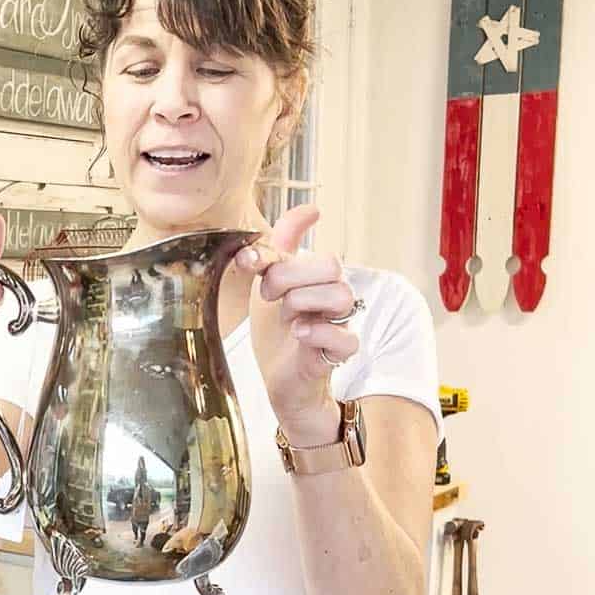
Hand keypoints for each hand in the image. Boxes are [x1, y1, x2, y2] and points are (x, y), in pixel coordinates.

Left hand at [237, 205, 359, 444]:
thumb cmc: (278, 336)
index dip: (275, 252)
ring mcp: (337, 326)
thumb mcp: (270, 288)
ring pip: (341, 295)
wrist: (280, 385)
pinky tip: (299, 335)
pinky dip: (320, 333)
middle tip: (268, 295)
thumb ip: (278, 251)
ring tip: (286, 318)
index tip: (248, 262)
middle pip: (330, 265)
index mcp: (314, 280)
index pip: (309, 248)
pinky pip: (346, 338)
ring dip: (303, 301)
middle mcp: (331, 298)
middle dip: (290, 275)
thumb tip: (308, 209)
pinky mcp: (337, 356)